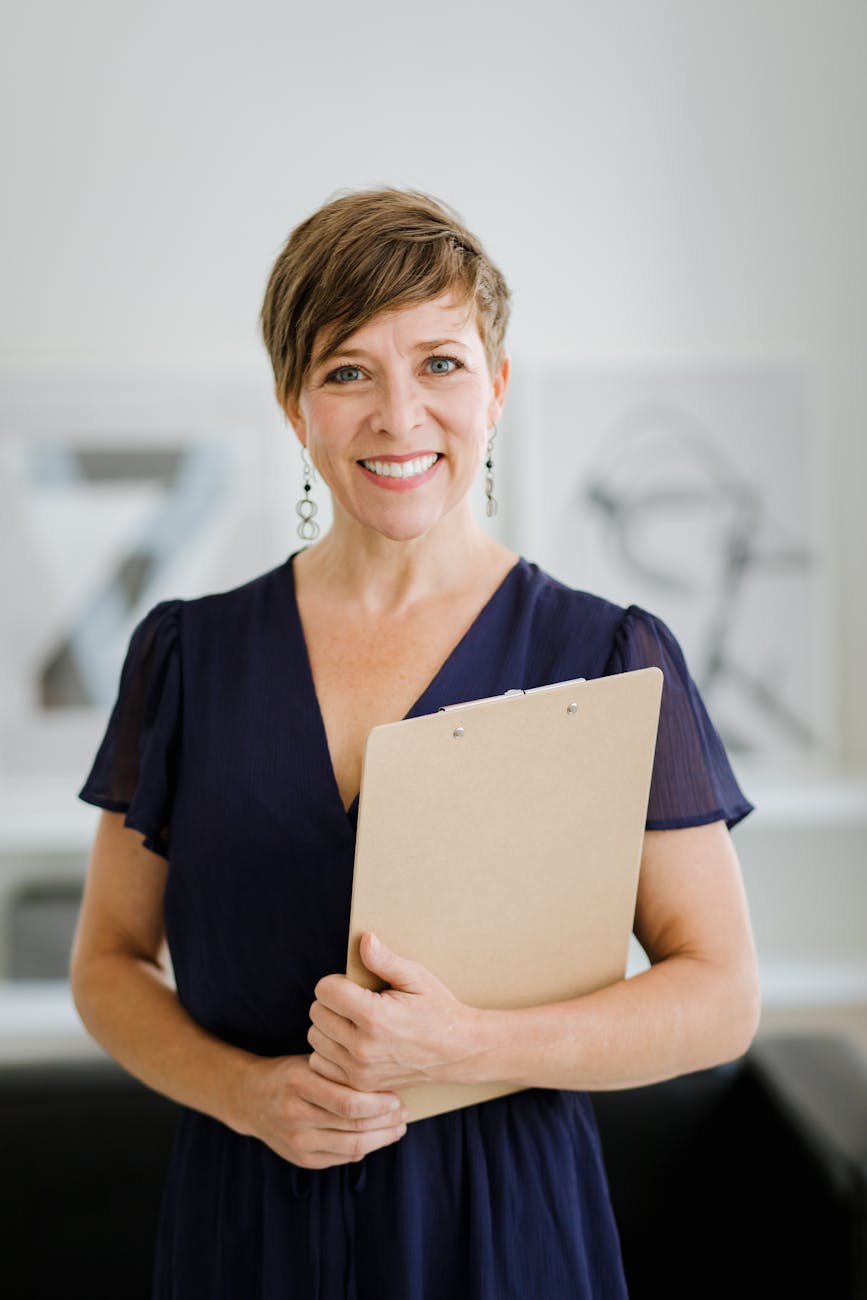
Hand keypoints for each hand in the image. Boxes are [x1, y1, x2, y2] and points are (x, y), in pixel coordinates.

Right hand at [238, 1052, 407, 1168]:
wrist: (251, 1099)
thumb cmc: (289, 1073)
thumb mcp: (310, 1061)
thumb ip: (340, 1071)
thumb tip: (385, 1079)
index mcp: (299, 1084)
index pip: (349, 1102)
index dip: (379, 1103)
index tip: (397, 1097)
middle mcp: (296, 1116)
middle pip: (354, 1127)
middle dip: (386, 1122)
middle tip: (404, 1113)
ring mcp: (297, 1142)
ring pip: (351, 1148)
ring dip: (381, 1138)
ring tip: (398, 1127)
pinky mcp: (301, 1159)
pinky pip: (341, 1158)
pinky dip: (364, 1148)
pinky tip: (377, 1137)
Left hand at [307, 932, 478, 1092]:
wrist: (457, 1052)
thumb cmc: (437, 1009)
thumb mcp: (416, 977)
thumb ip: (385, 960)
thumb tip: (364, 939)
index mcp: (375, 1016)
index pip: (325, 990)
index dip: (337, 981)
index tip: (354, 985)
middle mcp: (362, 1047)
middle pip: (316, 1013)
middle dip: (332, 1002)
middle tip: (356, 1002)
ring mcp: (360, 1070)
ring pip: (314, 1038)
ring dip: (328, 1026)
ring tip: (353, 1022)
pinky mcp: (359, 1085)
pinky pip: (320, 1064)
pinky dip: (329, 1051)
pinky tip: (350, 1043)